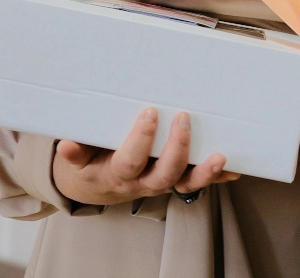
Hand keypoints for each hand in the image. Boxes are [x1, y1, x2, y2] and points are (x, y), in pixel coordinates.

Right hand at [52, 108, 239, 206]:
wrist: (96, 185)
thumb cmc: (89, 162)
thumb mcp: (77, 158)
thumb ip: (76, 152)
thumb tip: (65, 146)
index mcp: (116, 173)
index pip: (130, 161)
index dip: (141, 140)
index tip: (149, 114)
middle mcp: (142, 182)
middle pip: (164, 173)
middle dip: (177, 148)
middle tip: (184, 118)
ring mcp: (161, 182)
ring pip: (185, 182)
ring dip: (205, 171)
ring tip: (221, 157)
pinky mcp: (175, 180)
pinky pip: (197, 181)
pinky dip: (218, 176)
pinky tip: (234, 168)